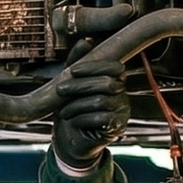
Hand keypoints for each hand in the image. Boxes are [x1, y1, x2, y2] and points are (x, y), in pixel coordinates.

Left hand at [51, 44, 130, 169]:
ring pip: (101, 102)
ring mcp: (122, 112)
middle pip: (106, 83)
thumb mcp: (70, 84)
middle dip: (80, 86)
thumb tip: (85, 41)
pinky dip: (81, 119)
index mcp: (114, 80)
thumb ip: (76, 62)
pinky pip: (100, 119)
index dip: (94, 66)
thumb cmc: (71, 109)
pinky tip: (73, 121)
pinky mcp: (117, 128)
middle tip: (60, 90)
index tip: (72, 70)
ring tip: (64, 111)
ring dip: (77, 105)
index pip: (114, 67)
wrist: (70, 140)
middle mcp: (122, 94)